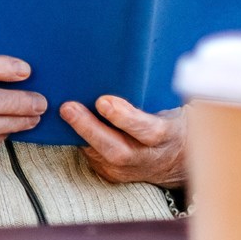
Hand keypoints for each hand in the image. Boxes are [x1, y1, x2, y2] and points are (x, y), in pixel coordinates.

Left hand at [61, 96, 186, 186]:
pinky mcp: (112, 174)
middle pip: (118, 151)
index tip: (103, 101)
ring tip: (63, 112)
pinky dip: (78, 139)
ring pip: (101, 157)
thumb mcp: (175, 107)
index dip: (126, 118)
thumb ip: (162, 93)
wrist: (177, 159)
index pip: (149, 131)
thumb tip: (140, 65)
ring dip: (79, 134)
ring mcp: (128, 170)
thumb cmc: (172, 121)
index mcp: (168, 136)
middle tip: (68, 108)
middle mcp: (148, 158)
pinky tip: (64, 122)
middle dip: (91, 130)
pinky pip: (93, 157)